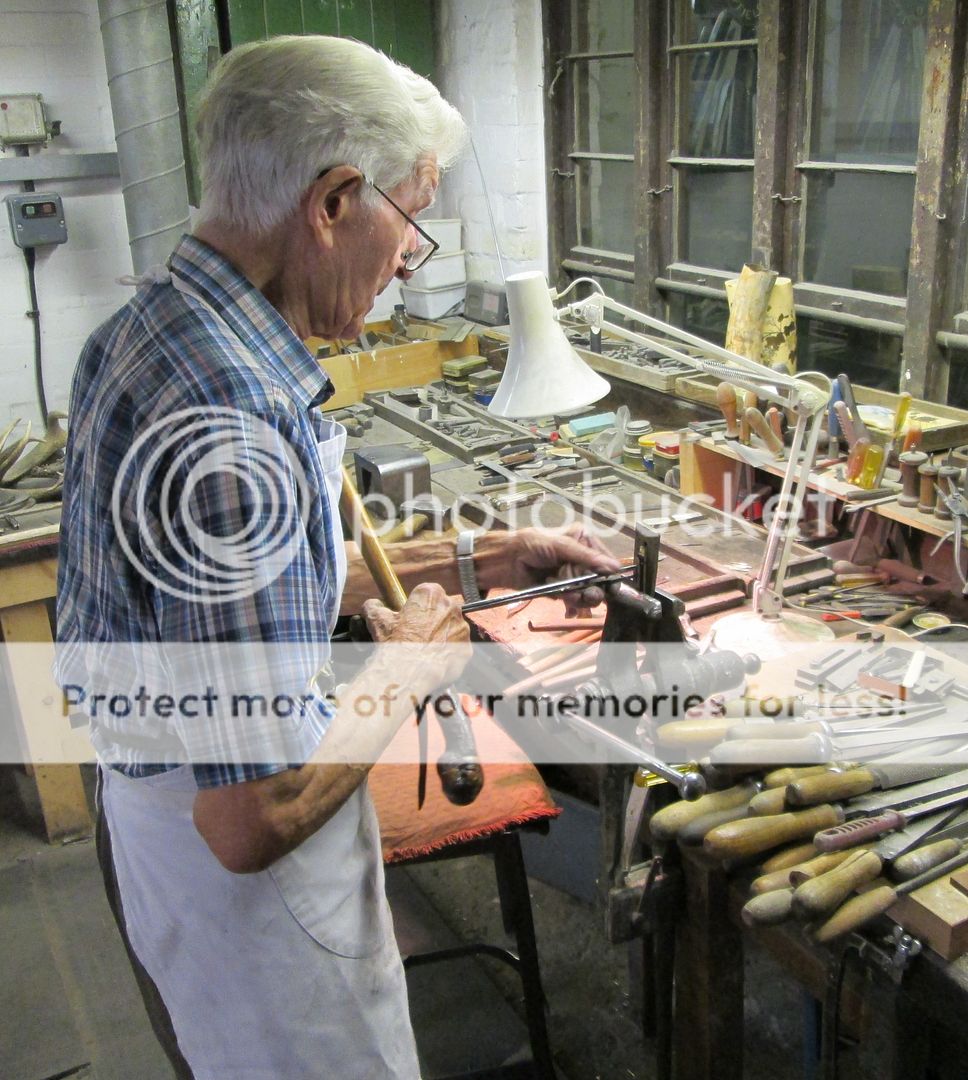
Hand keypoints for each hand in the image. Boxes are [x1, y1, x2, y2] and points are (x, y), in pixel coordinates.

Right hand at [363, 582, 470, 689]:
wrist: (410, 671)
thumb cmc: (396, 643)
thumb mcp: (377, 620)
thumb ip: (374, 607)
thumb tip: (372, 605)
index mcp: (431, 594)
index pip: (425, 593)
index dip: (416, 606)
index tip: (408, 617)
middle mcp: (450, 606)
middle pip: (441, 609)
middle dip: (430, 619)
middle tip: (415, 634)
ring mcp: (461, 627)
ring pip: (451, 628)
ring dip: (440, 635)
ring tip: (424, 650)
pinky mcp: (466, 648)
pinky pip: (457, 647)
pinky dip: (448, 653)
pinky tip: (433, 660)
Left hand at [493, 524, 620, 616]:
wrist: (506, 560)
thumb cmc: (532, 544)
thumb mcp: (562, 545)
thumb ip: (588, 557)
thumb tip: (615, 567)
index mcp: (584, 541)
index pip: (606, 560)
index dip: (608, 575)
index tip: (609, 587)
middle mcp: (580, 558)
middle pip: (598, 580)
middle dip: (592, 590)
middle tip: (586, 594)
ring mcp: (571, 575)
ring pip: (587, 593)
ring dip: (579, 597)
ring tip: (567, 595)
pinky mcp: (561, 589)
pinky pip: (574, 601)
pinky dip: (571, 603)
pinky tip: (566, 604)